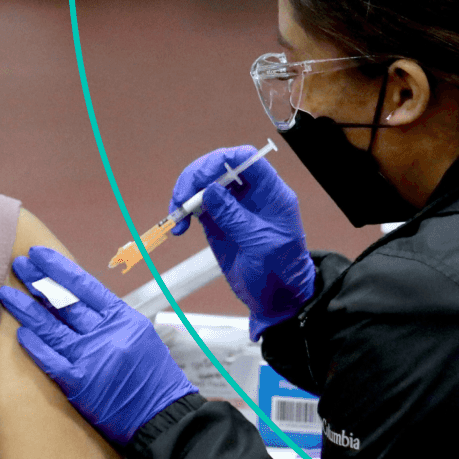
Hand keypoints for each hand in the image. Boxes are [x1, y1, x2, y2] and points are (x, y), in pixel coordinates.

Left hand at [0, 246, 199, 446]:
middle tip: (18, 265)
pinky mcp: (81, 385)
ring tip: (7, 294)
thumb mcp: (139, 336)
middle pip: (65, 301)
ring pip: (51, 327)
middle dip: (38, 281)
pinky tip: (19, 333)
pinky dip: (34, 346)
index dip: (58, 267)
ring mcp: (93, 358)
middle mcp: (107, 334)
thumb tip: (76, 300)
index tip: (38, 255)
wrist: (164, 417)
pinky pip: (51, 360)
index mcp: (123, 318)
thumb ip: (110, 318)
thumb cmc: (153, 377)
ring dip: (26, 309)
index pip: (85, 285)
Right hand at [171, 146, 315, 338]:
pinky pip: (195, 207)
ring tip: (177, 216)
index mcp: (270, 193)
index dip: (221, 161)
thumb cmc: (280, 272)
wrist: (276, 299)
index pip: (245, 159)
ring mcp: (232, 207)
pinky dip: (182, 213)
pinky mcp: (217, 222)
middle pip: (219, 167)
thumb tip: (209, 190)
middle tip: (182, 198)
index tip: (202, 178)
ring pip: (203, 184)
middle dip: (196, 177)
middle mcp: (250, 195)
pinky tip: (178, 227)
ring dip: (185, 195)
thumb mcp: (260, 244)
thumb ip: (235, 216)